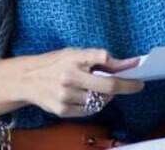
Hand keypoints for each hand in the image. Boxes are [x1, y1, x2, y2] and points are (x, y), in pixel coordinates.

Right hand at [0, 48, 143, 117]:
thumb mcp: (74, 53)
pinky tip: (90, 97)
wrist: (27, 79)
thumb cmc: (55, 63)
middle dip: (126, 86)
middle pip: (107, 86)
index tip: (136, 67)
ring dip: (107, 96)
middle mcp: (69, 77)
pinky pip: (89, 110)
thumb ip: (97, 57)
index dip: (120, 65)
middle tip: (137, 85)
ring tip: (102, 89)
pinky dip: (95, 104)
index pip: (101, 58)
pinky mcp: (63, 110)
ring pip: (100, 101)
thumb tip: (124, 63)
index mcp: (73, 58)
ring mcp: (65, 96)